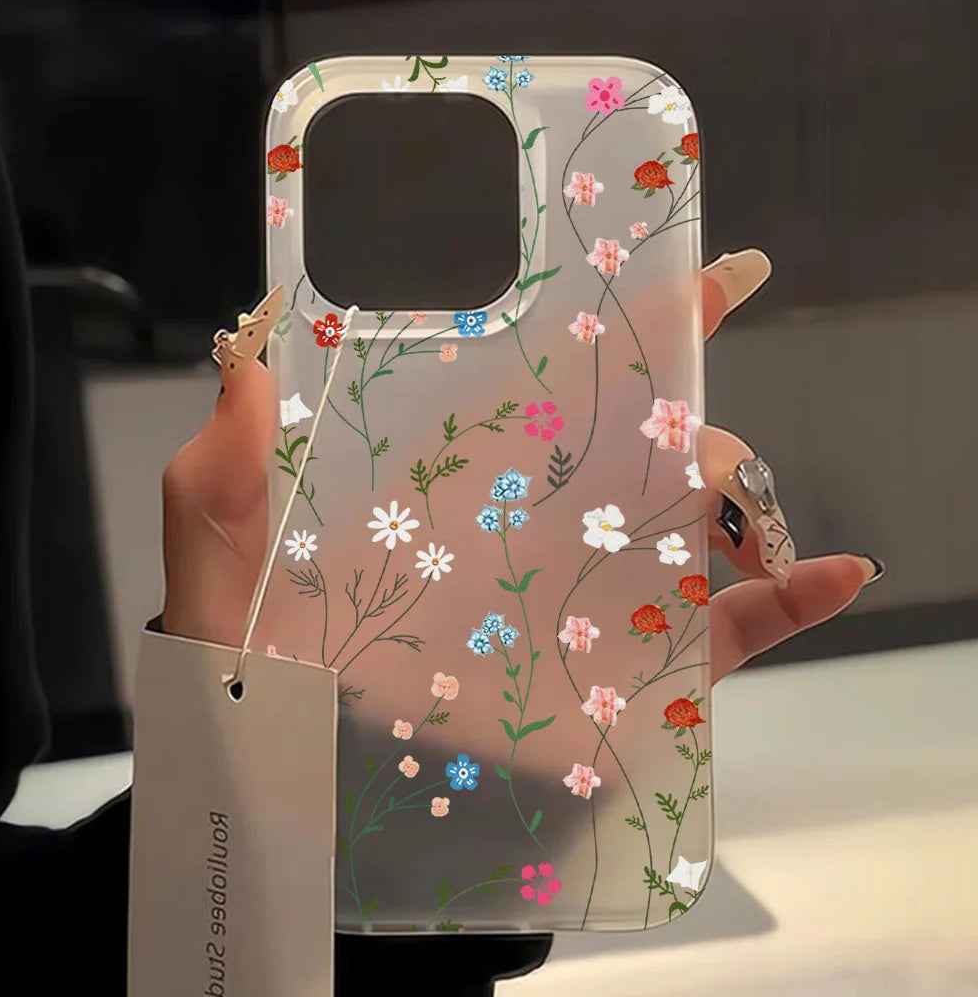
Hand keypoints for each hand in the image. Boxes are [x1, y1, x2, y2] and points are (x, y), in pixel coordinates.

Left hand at [160, 256, 880, 681]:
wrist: (299, 779)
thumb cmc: (256, 657)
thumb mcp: (221, 545)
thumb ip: (223, 453)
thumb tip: (246, 341)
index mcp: (470, 474)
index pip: (559, 380)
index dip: (633, 323)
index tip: (699, 274)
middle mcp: (542, 520)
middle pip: (651, 442)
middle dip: (694, 413)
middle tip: (698, 420)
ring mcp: (590, 592)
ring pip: (697, 522)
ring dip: (742, 501)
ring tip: (735, 510)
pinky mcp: (622, 672)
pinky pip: (721, 634)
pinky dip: (787, 602)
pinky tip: (831, 574)